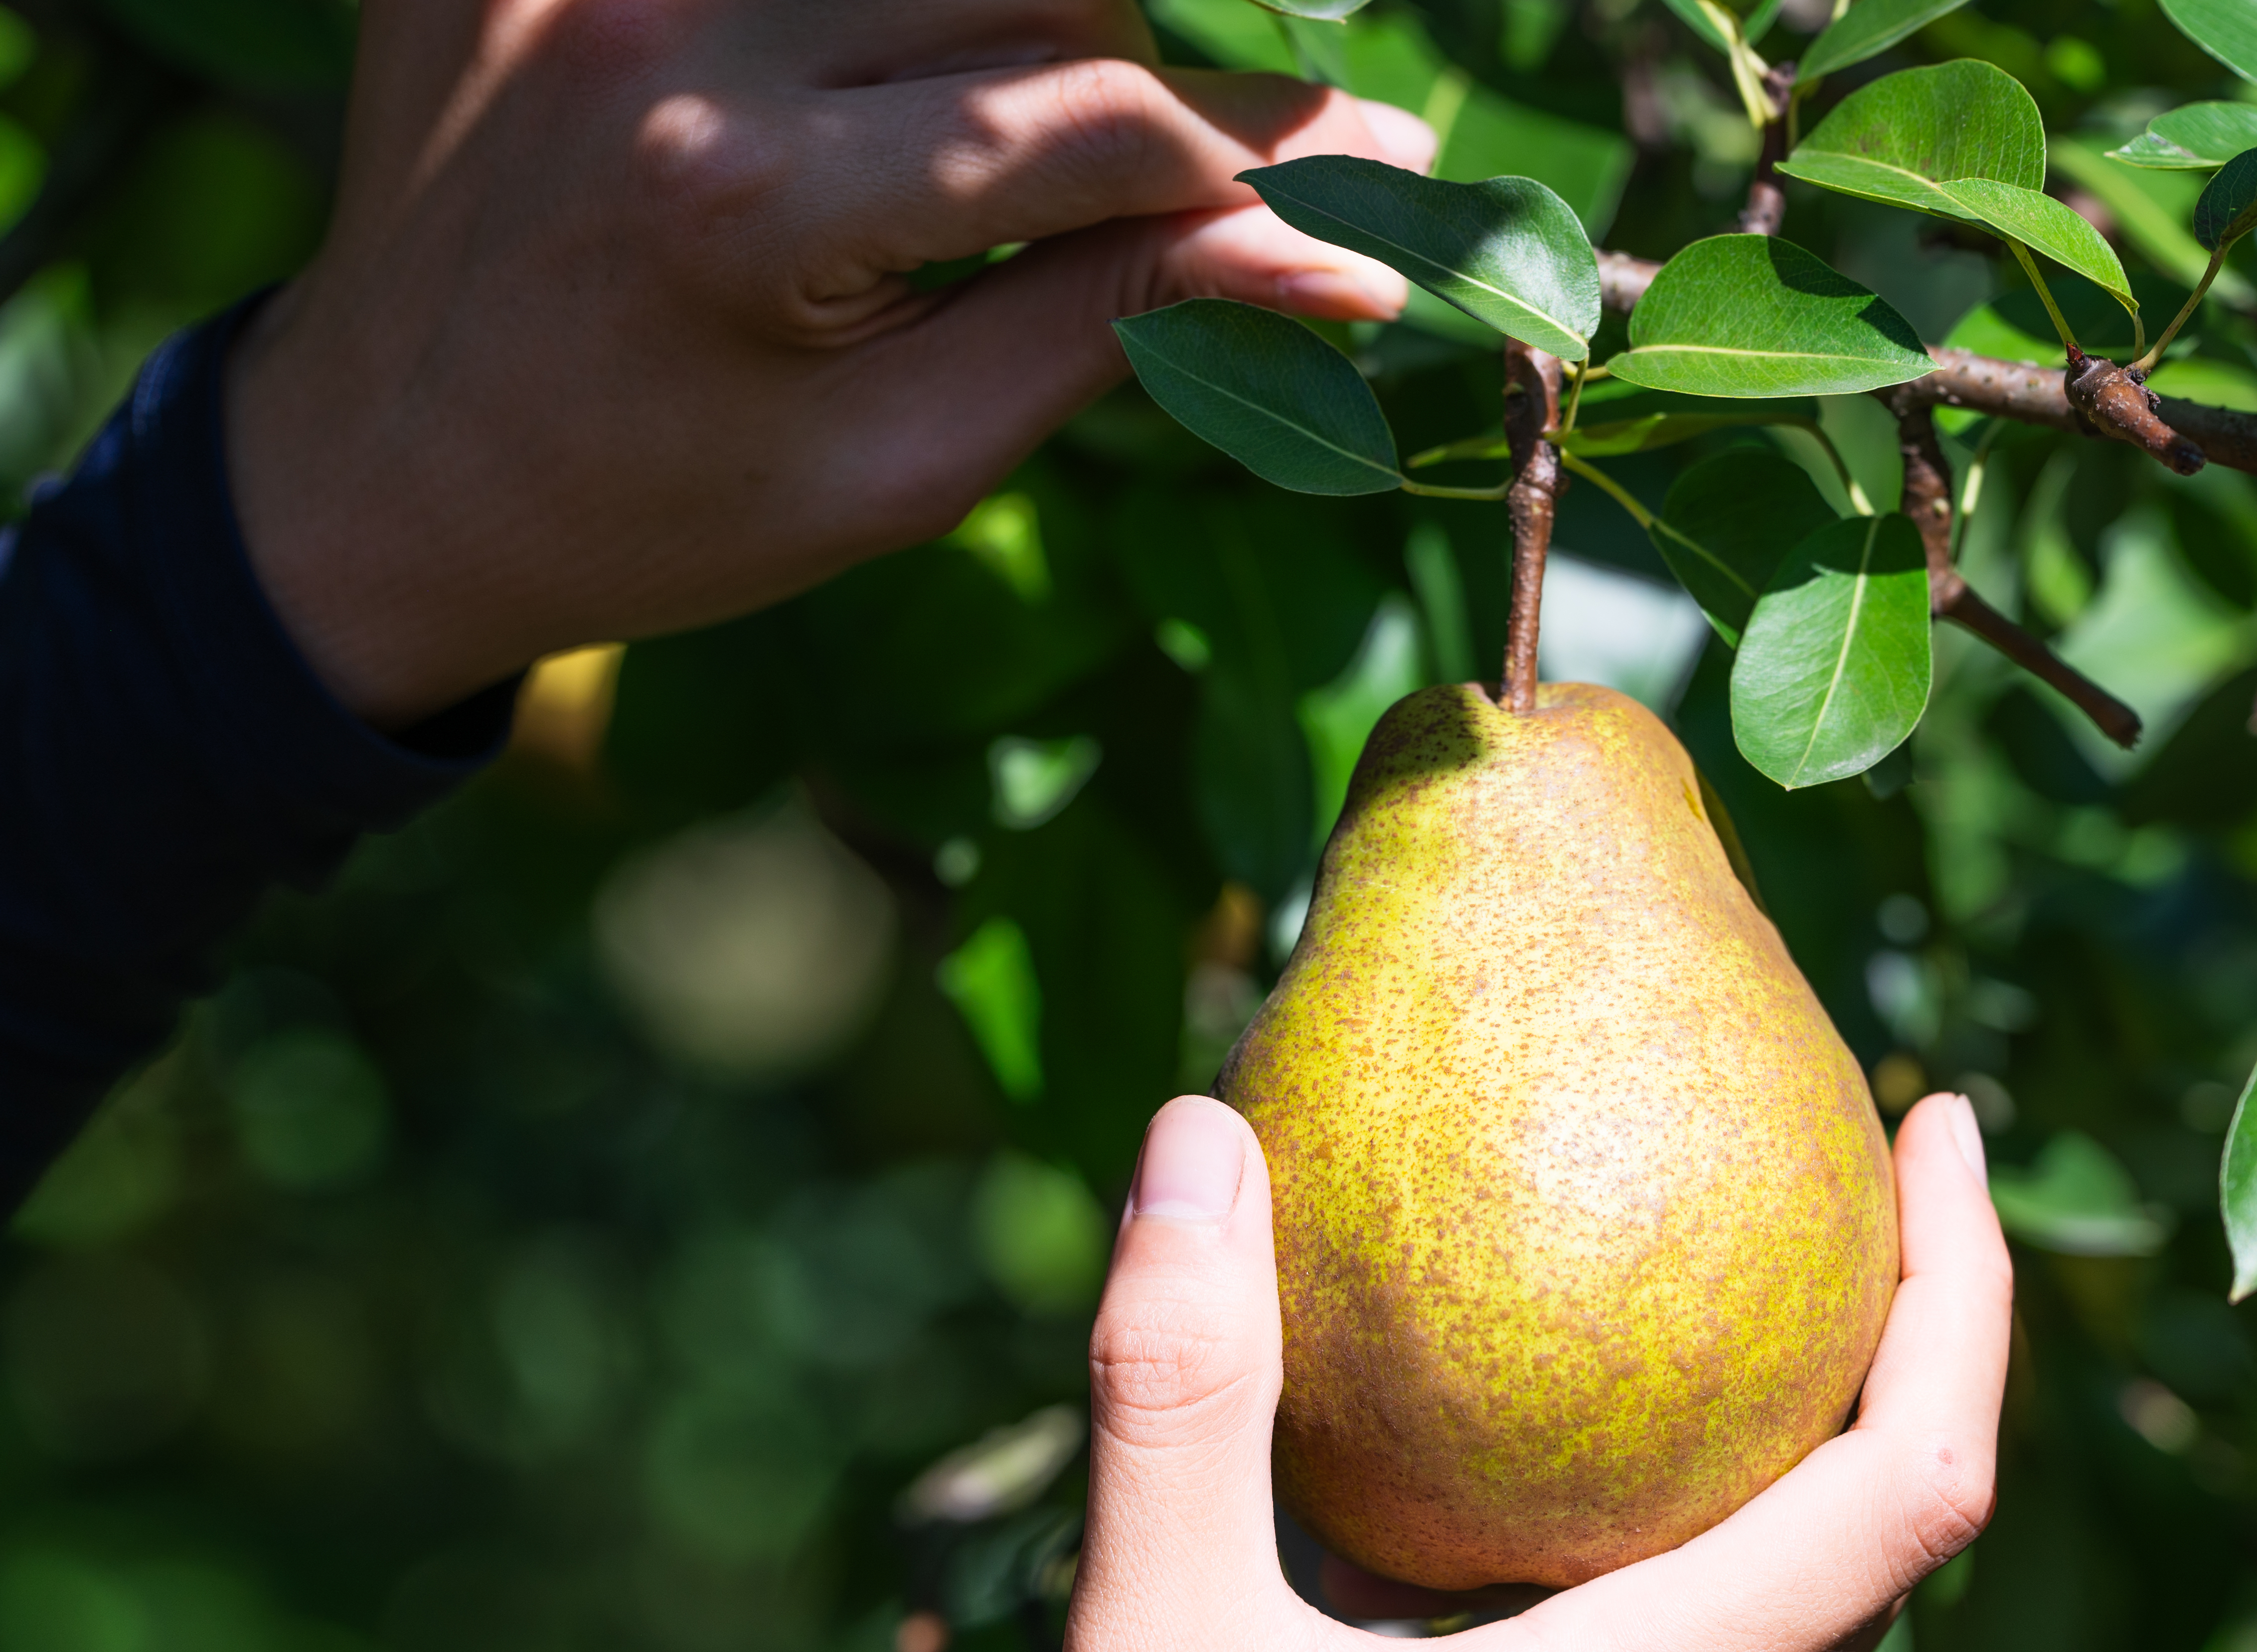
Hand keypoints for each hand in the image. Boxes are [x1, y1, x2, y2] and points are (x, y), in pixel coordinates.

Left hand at [227, 0, 1432, 728]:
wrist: (383, 478)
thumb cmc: (659, 510)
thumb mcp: (903, 465)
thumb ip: (1112, 332)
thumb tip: (1332, 262)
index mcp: (749, 201)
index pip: (1090, 122)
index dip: (1262, 161)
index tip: (1386, 183)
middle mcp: (664, 27)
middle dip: (1144, 85)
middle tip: (1194, 181)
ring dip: (1028, 17)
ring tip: (1023, 132)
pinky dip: (887, 6)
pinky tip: (888, 86)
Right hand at [1002, 1092, 2014, 1651]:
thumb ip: (1185, 1398)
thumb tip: (1197, 1142)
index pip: (1919, 1476)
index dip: (1968, 1287)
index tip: (1943, 1124)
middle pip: (1880, 1555)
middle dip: (1891, 1367)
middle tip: (1831, 1206)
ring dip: (1774, 1509)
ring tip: (1677, 1379)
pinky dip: (1682, 1624)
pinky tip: (1544, 1593)